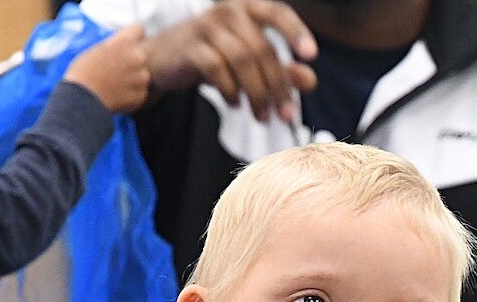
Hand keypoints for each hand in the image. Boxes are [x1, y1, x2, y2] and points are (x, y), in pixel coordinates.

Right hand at [64, 26, 150, 114]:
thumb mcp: (97, 49)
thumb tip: (122, 43)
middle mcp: (138, 58)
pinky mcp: (143, 95)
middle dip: (132, 60)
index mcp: (125, 43)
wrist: (84, 98)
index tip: (128, 41)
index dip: (133, 36)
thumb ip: (114, 45)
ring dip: (134, 78)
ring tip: (115, 84)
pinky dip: (132, 94)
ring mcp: (142, 78)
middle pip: (141, 55)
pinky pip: (140, 92)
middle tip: (116, 69)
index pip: (138, 30)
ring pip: (142, 75)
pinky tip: (118, 95)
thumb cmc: (84, 72)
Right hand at [142, 0, 317, 122]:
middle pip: (263, 49)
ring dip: (257, 94)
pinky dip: (229, 90)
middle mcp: (229, 11)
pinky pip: (216, 68)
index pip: (278, 13)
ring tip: (261, 116)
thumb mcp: (254, 63)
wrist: (165, 58)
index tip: (311, 56)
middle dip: (278, 87)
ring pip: (242, 60)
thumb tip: (309, 80)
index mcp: (250, 9)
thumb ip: (285, 71)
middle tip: (286, 115)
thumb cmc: (217, 56)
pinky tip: (234, 102)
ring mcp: (207, 25)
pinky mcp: (190, 45)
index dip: (296, 32)